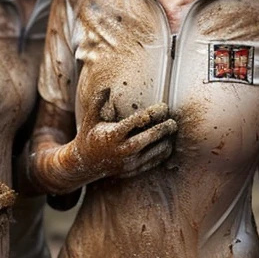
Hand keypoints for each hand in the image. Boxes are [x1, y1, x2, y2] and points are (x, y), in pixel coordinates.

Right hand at [63, 88, 177, 184]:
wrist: (85, 164)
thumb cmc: (90, 136)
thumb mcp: (90, 118)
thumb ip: (98, 102)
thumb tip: (107, 87)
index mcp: (113, 134)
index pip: (138, 121)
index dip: (153, 113)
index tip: (163, 107)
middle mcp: (122, 149)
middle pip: (149, 137)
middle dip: (164, 128)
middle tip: (173, 121)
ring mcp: (129, 162)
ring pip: (155, 151)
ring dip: (166, 141)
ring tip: (171, 131)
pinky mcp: (133, 170)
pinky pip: (154, 162)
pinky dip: (163, 153)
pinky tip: (166, 143)